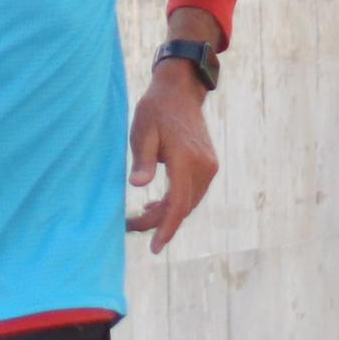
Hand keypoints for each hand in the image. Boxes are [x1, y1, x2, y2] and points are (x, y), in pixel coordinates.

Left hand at [126, 67, 218, 253]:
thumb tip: (137, 185)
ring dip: (166, 213)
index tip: (154, 248)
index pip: (177, 204)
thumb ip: (142, 159)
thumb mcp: (142, 132)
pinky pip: (192, 192)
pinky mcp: (208, 165)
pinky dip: (175, 202)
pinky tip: (154, 204)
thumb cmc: (156, 110)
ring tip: (139, 216)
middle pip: (182, 207)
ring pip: (188, 202)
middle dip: (159, 223)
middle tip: (130, 226)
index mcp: (187, 160)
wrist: (180, 91)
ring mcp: (209, 166)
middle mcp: (204, 167)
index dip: (165, 228)